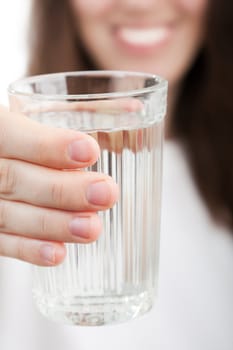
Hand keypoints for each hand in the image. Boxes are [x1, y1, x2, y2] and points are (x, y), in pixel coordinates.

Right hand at [0, 106, 118, 265]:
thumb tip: (136, 108)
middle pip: (14, 179)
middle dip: (62, 190)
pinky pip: (2, 242)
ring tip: (92, 228)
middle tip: (106, 193)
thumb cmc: (25, 134)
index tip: (90, 151)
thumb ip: (82, 111)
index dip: (47, 146)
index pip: (10, 135)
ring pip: (10, 215)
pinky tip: (59, 254)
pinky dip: (28, 249)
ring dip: (52, 224)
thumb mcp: (41, 112)